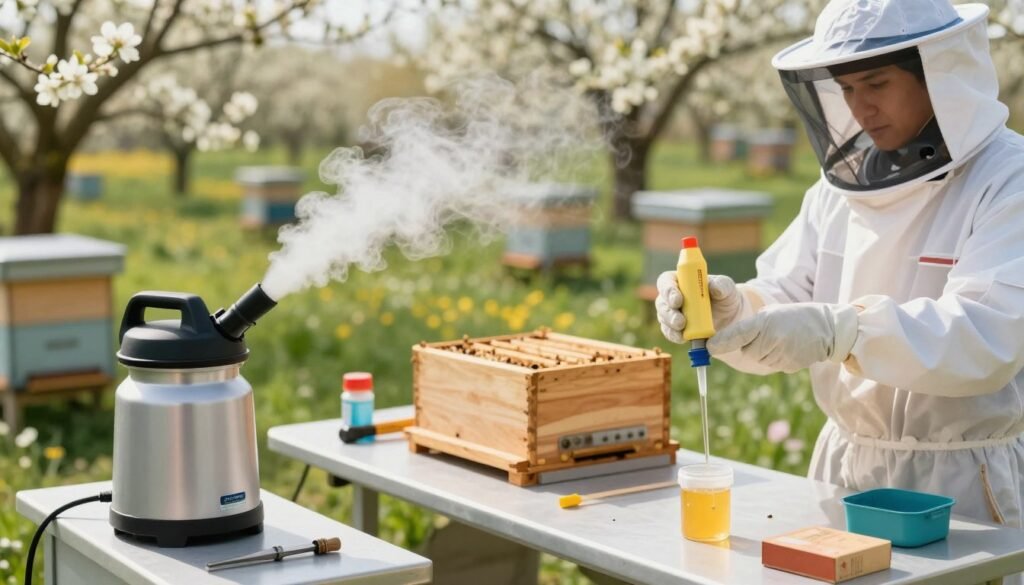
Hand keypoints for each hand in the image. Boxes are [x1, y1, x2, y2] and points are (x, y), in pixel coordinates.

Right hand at [655, 271, 749, 343]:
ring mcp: (671, 313)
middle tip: (680, 320)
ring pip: (663, 318)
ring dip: (671, 324)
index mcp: (680, 280)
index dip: (668, 289)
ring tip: (682, 328)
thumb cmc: (725, 295)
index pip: (666, 281)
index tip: (678, 299)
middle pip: (661, 302)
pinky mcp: (675, 329)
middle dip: (668, 312)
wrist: (730, 316)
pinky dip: (674, 336)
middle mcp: (671, 296)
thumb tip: (714, 288)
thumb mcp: (726, 287)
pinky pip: (669, 332)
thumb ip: (721, 285)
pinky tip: (682, 338)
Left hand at [706, 302, 858, 372]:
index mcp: (765, 322)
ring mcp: (782, 354)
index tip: (709, 347)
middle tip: (770, 333)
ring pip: (758, 359)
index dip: (723, 341)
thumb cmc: (793, 317)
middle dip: (751, 344)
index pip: (739, 333)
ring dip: (763, 352)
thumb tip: (719, 345)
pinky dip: (775, 358)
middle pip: (747, 351)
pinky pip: (771, 365)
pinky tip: (787, 348)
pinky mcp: (789, 365)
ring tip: (781, 339)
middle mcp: (772, 339)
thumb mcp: (770, 314)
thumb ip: (747, 328)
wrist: (827, 328)